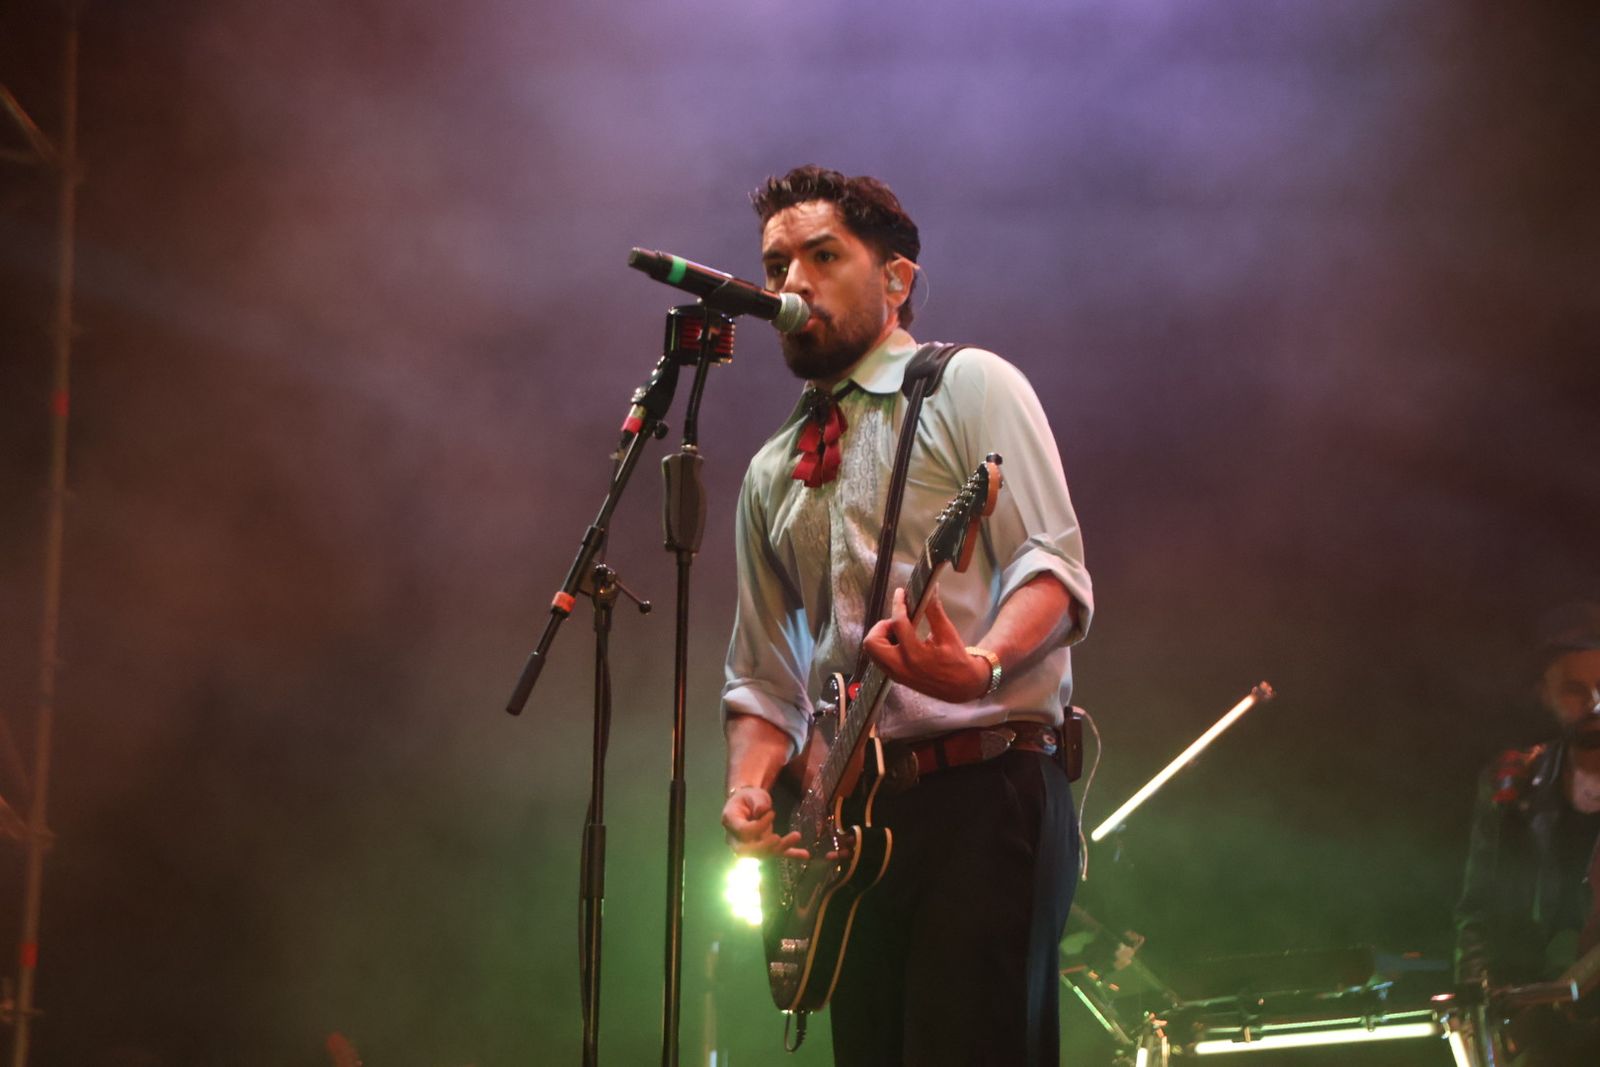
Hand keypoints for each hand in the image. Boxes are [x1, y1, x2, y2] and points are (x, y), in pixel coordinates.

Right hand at [721, 785, 807, 858]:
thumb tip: (761, 811)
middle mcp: (736, 838)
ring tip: (796, 836)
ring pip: (762, 854)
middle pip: (747, 850)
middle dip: (764, 847)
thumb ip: (757, 802)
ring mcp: (749, 846)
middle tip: (777, 838)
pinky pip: (776, 854)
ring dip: (781, 848)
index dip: (758, 826)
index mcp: (730, 822)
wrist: (748, 804)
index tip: (772, 813)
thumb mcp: (752, 794)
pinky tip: (805, 854)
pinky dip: (791, 854)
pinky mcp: (763, 848)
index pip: (743, 832)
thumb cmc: (748, 798)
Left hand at [862, 585, 990, 702]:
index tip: (901, 593)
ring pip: (872, 651)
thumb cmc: (957, 660)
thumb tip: (931, 589)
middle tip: (897, 621)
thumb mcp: (948, 633)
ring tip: (900, 631)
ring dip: (881, 636)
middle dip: (881, 626)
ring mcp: (896, 674)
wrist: (961, 687)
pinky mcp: (895, 677)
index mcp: (916, 655)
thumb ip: (935, 610)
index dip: (898, 604)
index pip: (898, 624)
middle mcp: (901, 667)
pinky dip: (885, 646)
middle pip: (872, 642)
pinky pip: (879, 658)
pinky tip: (901, 641)